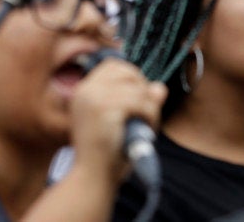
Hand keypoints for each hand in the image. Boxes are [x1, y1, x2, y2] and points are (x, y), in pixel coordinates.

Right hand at [68, 58, 166, 181]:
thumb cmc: (106, 154)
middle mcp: (86, 90)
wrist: (92, 179)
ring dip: (150, 108)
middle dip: (144, 91)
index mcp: (83, 91)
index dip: (132, 77)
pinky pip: (143, 103)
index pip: (114, 65)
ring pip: (140, 88)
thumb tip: (160, 87)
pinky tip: (147, 131)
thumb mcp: (123, 123)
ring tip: (146, 127)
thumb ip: (141, 101)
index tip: (139, 99)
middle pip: (128, 71)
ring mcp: (94, 98)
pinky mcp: (106, 109)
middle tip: (145, 114)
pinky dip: (152, 116)